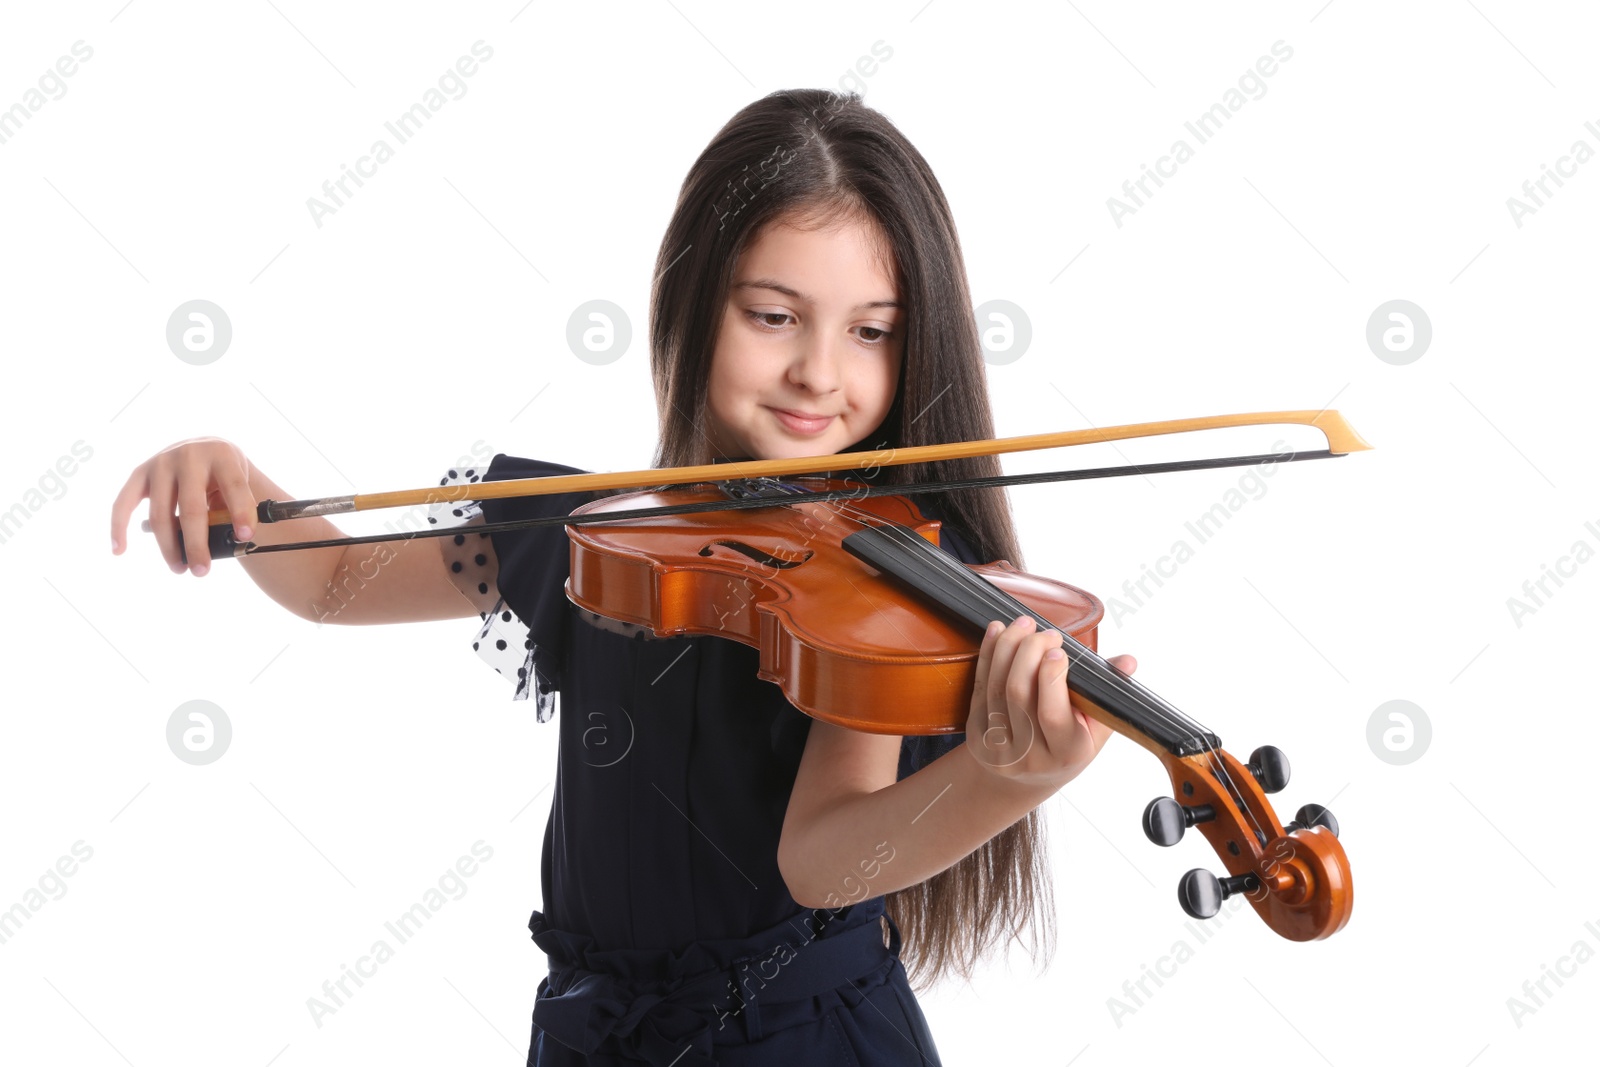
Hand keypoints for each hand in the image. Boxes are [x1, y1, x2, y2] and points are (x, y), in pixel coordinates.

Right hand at [110, 437, 258, 576]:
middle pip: (191, 507)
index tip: (245, 537)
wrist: (203, 447)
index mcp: (221, 455)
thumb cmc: (224, 473)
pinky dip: (119, 526)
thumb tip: (229, 543)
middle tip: (202, 571)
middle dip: (196, 543)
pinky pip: (123, 502)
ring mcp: (161, 463)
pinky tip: (119, 549)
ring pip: (160, 513)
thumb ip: (233, 508)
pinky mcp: (140, 473)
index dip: (240, 512)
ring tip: (180, 569)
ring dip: (168, 546)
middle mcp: (189, 456)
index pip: (233, 486)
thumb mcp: (239, 481)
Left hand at [965, 614, 1135, 790]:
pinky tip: (997, 631)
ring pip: (996, 686)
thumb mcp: (1096, 729)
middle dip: (1029, 653)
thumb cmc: (1068, 747)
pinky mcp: (977, 732)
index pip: (1053, 714)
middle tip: (1046, 631)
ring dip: (1008, 647)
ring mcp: (999, 745)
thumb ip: (1109, 694)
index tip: (1058, 649)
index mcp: (1066, 753)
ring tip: (1024, 624)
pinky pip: (981, 686)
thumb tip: (1128, 661)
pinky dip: (988, 654)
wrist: (1026, 778)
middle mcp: (1029, 754)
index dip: (1051, 677)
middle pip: (1019, 693)